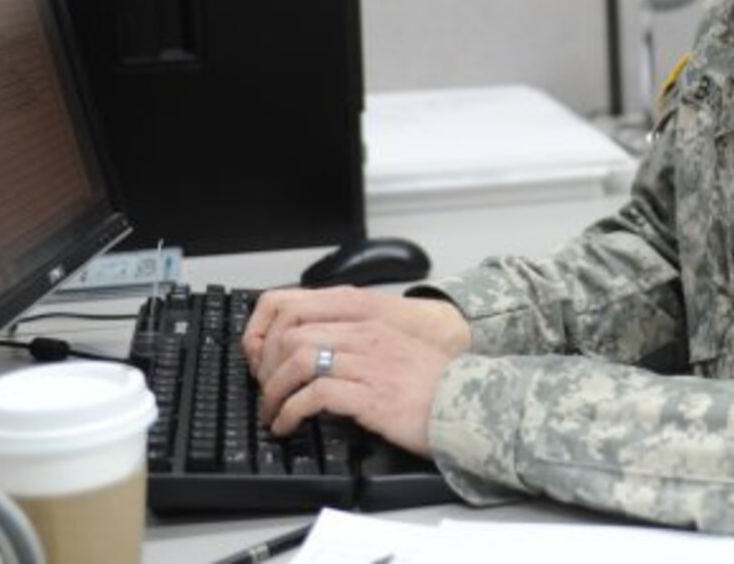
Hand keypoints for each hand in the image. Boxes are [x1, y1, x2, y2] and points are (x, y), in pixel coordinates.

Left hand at [241, 287, 470, 455]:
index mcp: (369, 320)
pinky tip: (288, 425)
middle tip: (265, 391)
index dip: (270, 335)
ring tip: (271, 411)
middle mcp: (366, 335)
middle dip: (267, 366)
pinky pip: (314, 396)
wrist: (469, 404)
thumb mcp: (394, 348)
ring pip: (298, 360)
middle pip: (293, 334)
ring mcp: (368, 363)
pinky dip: (291, 411)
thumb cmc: (433, 384)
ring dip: (274, 390)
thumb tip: (317, 353)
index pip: (300, 308)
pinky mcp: (370, 396)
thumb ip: (359, 343)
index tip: (264, 361)